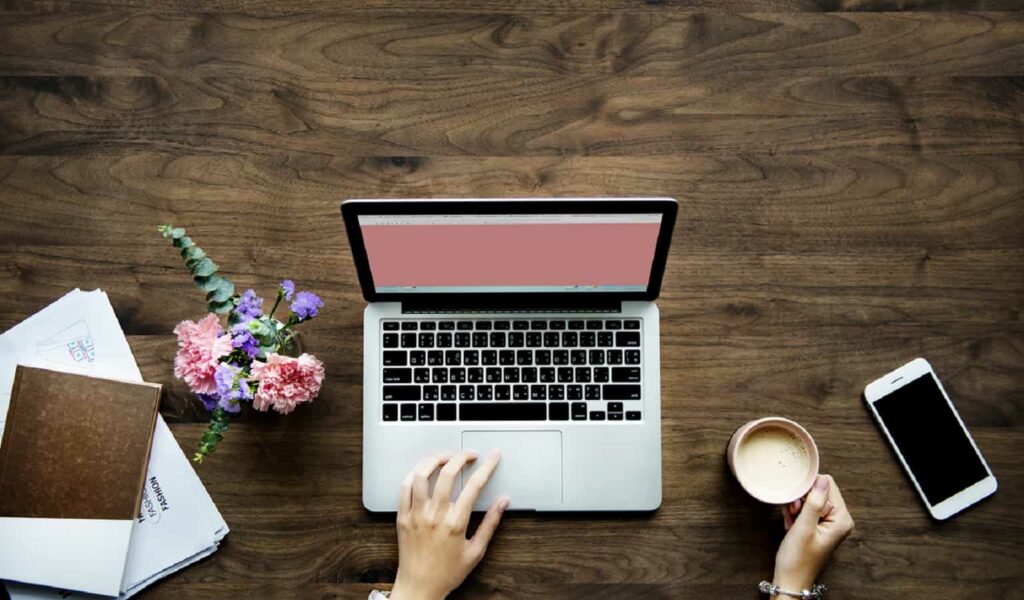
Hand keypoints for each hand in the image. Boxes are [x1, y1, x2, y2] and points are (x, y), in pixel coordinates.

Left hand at [390, 451, 508, 599]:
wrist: (419, 588)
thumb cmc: (447, 573)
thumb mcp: (476, 551)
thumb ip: (490, 524)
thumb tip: (503, 502)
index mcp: (455, 523)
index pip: (474, 486)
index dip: (487, 467)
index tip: (493, 457)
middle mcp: (434, 515)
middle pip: (447, 473)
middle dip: (461, 457)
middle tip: (469, 455)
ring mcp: (416, 514)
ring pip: (422, 475)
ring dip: (435, 460)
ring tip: (445, 458)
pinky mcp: (402, 517)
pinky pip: (404, 487)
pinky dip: (414, 474)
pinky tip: (423, 471)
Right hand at [774, 474, 854, 590]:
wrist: (791, 579)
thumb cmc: (798, 560)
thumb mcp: (803, 528)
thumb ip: (814, 502)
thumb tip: (821, 480)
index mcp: (842, 519)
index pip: (827, 485)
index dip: (808, 490)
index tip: (797, 505)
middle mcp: (840, 519)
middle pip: (819, 491)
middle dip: (801, 500)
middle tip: (793, 515)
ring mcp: (831, 523)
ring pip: (811, 499)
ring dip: (797, 507)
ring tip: (792, 522)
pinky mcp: (821, 525)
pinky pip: (808, 508)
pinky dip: (796, 514)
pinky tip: (792, 525)